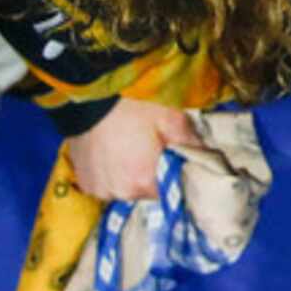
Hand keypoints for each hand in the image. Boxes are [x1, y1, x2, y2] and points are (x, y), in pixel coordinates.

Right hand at [67, 97, 190, 201]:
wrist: (90, 96)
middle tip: (151, 149)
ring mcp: (99, 189)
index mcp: (144, 181)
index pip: (169, 194)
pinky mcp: (85, 182)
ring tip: (130, 149)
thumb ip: (191, 142)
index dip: (173, 177)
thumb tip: (205, 155)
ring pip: (124, 188)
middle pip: (146, 192)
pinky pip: (105, 184)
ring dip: (129, 175)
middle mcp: (120, 192)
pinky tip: (113, 153)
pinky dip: (111, 173)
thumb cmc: (132, 106)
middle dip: (151, 174)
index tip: (173, 161)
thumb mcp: (170, 118)